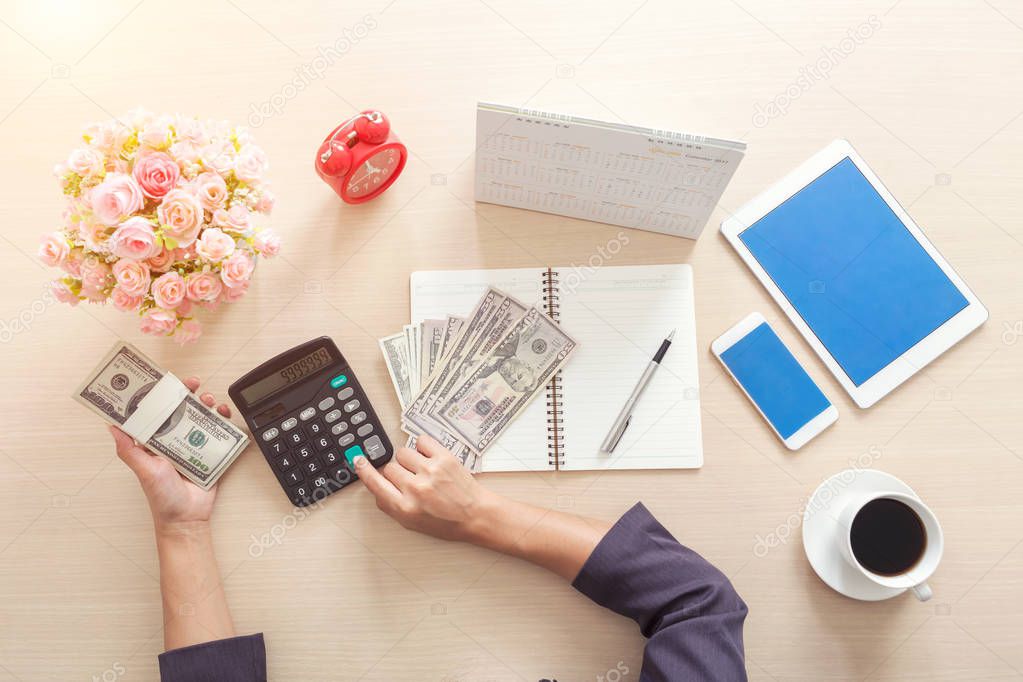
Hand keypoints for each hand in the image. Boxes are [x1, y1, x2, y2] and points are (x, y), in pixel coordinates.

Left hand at [109, 376, 232, 532]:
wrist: (188, 518)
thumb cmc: (162, 498)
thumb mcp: (143, 470)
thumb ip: (128, 450)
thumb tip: (110, 427)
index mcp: (156, 441)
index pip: (157, 411)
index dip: (162, 394)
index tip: (165, 381)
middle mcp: (175, 440)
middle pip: (182, 409)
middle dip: (188, 393)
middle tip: (194, 384)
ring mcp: (194, 445)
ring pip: (201, 417)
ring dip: (207, 404)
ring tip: (210, 400)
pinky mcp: (212, 453)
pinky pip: (219, 433)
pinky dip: (223, 421)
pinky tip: (224, 414)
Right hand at [354, 435, 495, 541]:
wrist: (476, 515)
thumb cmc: (448, 522)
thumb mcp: (412, 524)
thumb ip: (391, 506)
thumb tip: (376, 487)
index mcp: (405, 507)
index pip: (375, 484)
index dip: (364, 470)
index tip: (358, 461)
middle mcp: (415, 488)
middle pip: (389, 468)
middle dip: (397, 472)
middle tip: (411, 480)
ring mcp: (430, 471)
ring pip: (403, 453)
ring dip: (409, 460)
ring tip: (422, 470)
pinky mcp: (444, 458)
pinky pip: (421, 441)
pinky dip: (423, 447)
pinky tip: (429, 458)